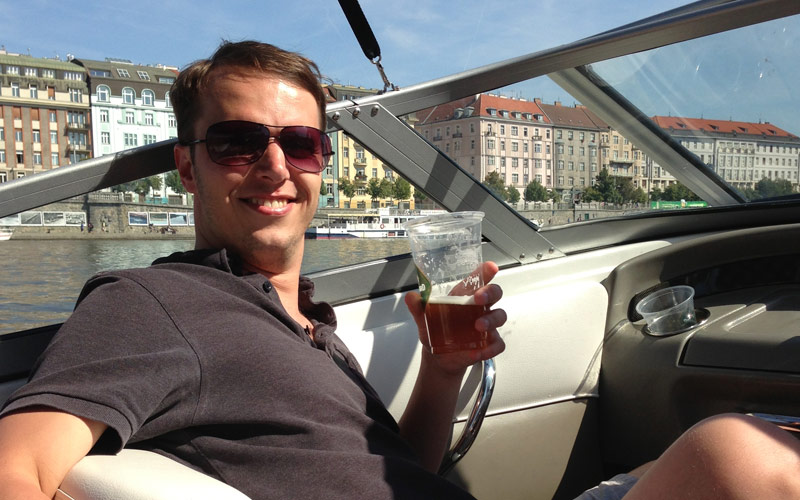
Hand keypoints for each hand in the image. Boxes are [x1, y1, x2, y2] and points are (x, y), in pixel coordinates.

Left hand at [404, 261, 506, 376]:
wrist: (439, 358)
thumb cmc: (436, 331)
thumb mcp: (425, 319)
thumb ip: (419, 308)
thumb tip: (411, 297)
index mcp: (465, 296)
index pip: (479, 279)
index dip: (486, 271)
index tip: (490, 267)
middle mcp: (479, 308)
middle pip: (495, 293)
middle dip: (490, 293)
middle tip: (479, 298)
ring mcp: (487, 325)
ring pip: (500, 316)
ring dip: (491, 320)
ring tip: (478, 327)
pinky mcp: (489, 343)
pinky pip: (497, 343)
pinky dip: (490, 348)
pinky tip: (478, 351)